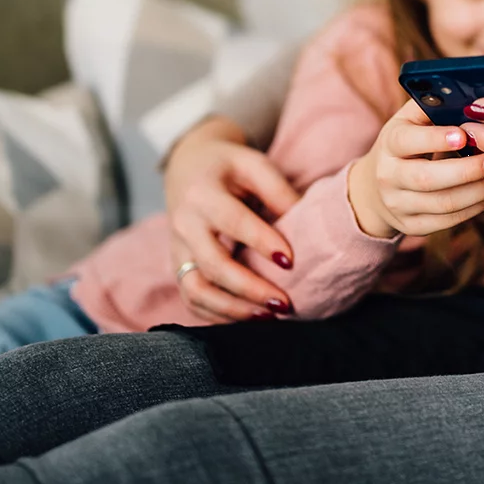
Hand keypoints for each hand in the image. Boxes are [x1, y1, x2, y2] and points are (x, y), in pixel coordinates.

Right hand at [164, 116, 301, 322]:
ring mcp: (177, 249)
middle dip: (249, 288)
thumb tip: (306, 225)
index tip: (290, 261)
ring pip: (196, 290)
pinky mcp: (178, 267)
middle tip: (284, 303)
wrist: (187, 168)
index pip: (232, 222)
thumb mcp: (254, 164)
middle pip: (212, 265)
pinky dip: (218, 316)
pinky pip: (191, 299)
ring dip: (232, 310)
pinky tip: (250, 319)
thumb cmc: (228, 167)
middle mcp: (183, 224)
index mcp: (202, 193)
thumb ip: (278, 190)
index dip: (261, 242)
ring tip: (269, 317)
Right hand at [348, 101, 483, 238]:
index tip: (464, 134)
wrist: (374, 188)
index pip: (407, 141)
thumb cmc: (406, 144)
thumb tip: (470, 93)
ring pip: (442, 204)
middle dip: (466, 171)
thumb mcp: (410, 121)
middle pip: (427, 178)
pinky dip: (474, 208)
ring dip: (479, 192)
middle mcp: (388, 176)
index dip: (435, 139)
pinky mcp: (412, 226)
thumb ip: (434, 105)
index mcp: (389, 142)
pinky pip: (447, 221)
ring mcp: (399, 204)